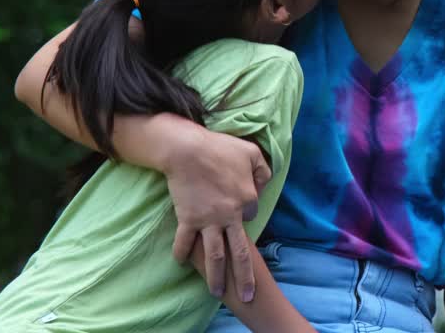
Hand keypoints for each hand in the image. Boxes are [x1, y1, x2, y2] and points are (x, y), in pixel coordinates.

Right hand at [164, 126, 271, 301]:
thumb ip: (262, 169)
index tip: (238, 212)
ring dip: (215, 276)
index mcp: (247, 199)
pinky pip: (185, 241)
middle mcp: (230, 216)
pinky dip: (182, 253)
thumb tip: (263, 184)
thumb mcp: (250, 152)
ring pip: (215, 256)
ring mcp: (208, 221)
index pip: (252, 215)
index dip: (246, 214)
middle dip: (244, 277)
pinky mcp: (188, 219)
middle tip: (247, 296)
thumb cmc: (220, 148)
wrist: (187, 150)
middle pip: (240, 252)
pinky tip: (182, 262)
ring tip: (215, 292)